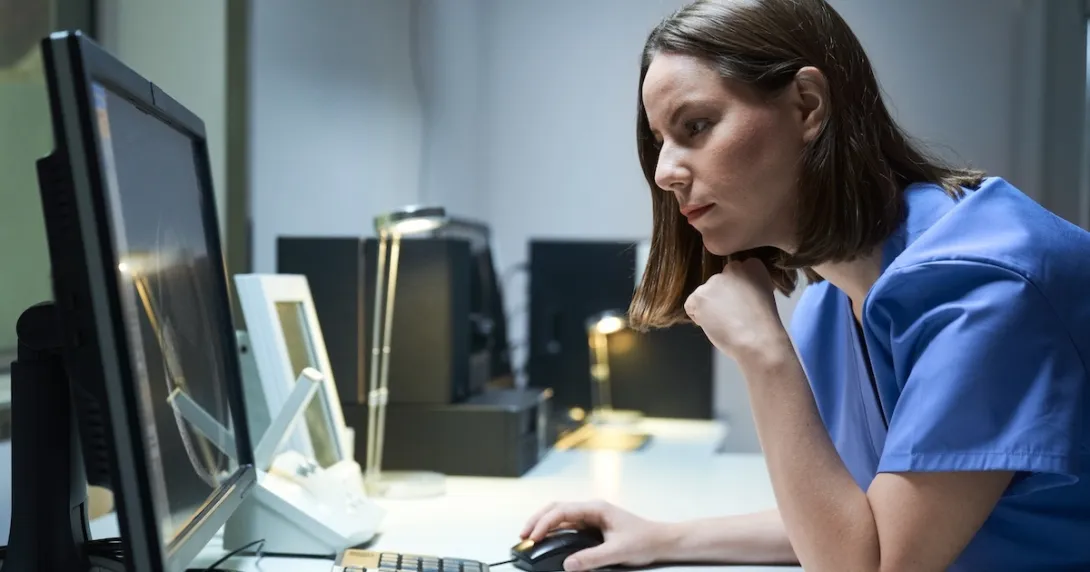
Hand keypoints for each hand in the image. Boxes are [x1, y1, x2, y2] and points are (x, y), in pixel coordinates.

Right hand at [520, 500, 670, 570]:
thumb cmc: (645, 540)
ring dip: (544, 525)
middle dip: (537, 520)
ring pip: (561, 516)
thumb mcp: (617, 552)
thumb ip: (591, 558)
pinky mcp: (593, 527)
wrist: (662, 541)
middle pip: (556, 509)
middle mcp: (592, 510)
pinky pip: (568, 526)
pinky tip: (548, 540)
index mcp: (596, 508)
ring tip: (530, 537)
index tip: (532, 536)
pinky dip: (554, 531)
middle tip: (523, 535)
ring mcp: (592, 517)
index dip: (543, 522)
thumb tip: (568, 564)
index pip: (561, 511)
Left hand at [684, 258, 787, 358]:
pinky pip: (691, 306)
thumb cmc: (763, 325)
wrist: (758, 340)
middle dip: (721, 298)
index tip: (744, 304)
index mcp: (752, 265)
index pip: (735, 273)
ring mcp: (715, 280)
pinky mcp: (700, 295)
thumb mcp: (764, 294)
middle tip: (734, 315)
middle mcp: (733, 268)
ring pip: (705, 294)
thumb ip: (747, 285)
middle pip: (718, 283)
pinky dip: (698, 317)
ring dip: (710, 308)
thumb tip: (733, 290)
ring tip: (727, 322)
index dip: (736, 292)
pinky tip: (716, 324)